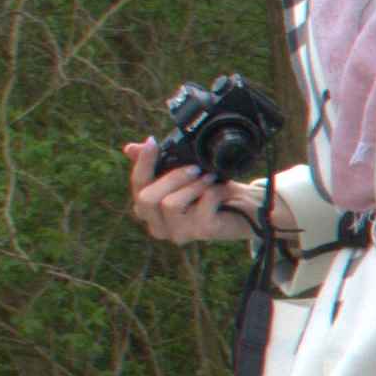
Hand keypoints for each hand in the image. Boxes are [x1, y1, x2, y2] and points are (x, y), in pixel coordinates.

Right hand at [123, 141, 244, 248]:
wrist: (246, 206)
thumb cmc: (210, 189)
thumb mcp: (183, 173)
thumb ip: (157, 162)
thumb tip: (129, 148)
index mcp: (149, 209)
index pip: (137, 185)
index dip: (143, 163)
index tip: (153, 142)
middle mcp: (158, 226)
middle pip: (146, 198)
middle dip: (171, 177)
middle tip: (195, 168)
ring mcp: (178, 233)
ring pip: (169, 204)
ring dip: (193, 185)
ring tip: (210, 178)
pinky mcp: (201, 232)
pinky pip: (200, 207)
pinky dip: (213, 192)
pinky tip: (222, 190)